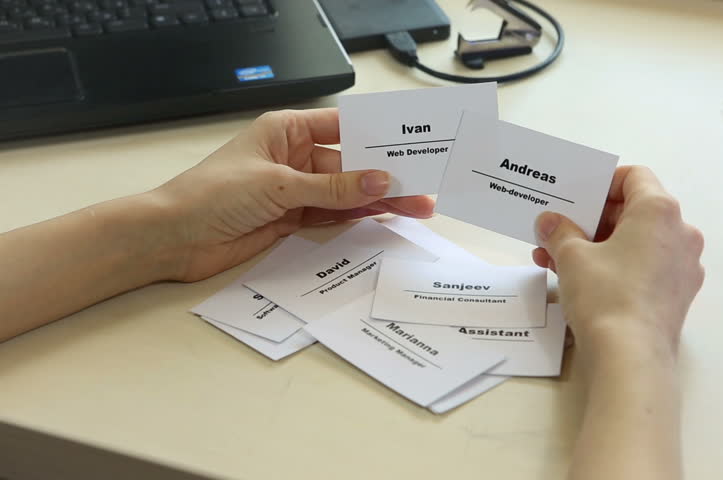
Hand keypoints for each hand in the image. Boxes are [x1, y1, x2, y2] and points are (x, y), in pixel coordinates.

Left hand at [149, 108, 434, 281]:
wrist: (173, 238)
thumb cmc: (211, 194)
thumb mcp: (278, 185)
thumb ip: (332, 188)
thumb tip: (379, 181)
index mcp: (287, 131)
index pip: (342, 127)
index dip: (377, 136)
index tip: (410, 144)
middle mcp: (293, 157)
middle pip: (349, 165)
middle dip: (384, 176)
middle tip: (422, 186)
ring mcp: (294, 190)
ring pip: (345, 193)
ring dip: (377, 200)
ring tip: (414, 207)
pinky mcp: (292, 219)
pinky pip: (332, 215)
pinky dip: (356, 218)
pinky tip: (384, 217)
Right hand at [531, 166, 703, 359]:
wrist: (630, 357)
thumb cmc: (605, 295)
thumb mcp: (571, 256)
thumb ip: (559, 231)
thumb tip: (549, 222)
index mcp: (659, 211)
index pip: (634, 177)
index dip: (602, 183)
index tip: (575, 199)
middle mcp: (680, 233)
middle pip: (634, 211)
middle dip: (592, 220)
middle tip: (558, 230)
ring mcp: (682, 266)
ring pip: (636, 242)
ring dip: (597, 245)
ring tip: (557, 259)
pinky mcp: (677, 294)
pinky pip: (643, 267)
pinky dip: (615, 266)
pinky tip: (581, 280)